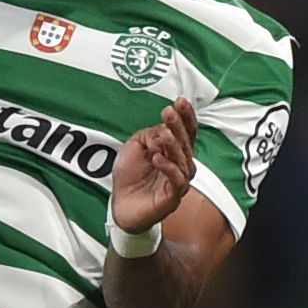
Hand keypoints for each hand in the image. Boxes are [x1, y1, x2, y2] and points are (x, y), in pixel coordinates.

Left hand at [107, 95, 199, 238]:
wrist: (121, 206)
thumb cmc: (130, 176)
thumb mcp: (135, 146)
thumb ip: (149, 134)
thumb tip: (163, 128)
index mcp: (173, 151)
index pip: (186, 131)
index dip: (186, 116)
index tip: (180, 102)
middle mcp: (180, 165)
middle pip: (186, 143)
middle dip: (178, 126)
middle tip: (169, 113)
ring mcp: (178, 181)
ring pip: (184, 160)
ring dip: (174, 145)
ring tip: (163, 133)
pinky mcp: (172, 197)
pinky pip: (177, 181)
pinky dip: (169, 168)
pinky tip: (157, 158)